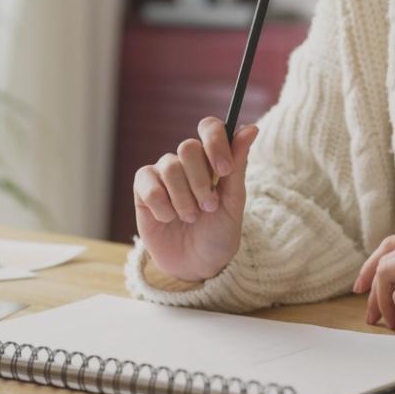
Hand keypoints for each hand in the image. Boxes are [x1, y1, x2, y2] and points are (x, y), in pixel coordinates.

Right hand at [133, 117, 260, 282]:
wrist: (197, 266)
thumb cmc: (219, 233)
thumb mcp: (234, 202)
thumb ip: (238, 164)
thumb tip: (251, 128)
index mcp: (211, 159)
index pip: (210, 127)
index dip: (215, 143)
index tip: (223, 171)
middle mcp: (186, 162)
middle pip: (188, 147)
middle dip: (201, 182)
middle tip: (209, 207)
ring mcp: (163, 174)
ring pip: (170, 167)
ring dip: (184, 199)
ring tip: (191, 218)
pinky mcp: (143, 190)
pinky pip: (149, 185)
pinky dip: (162, 206)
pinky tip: (168, 219)